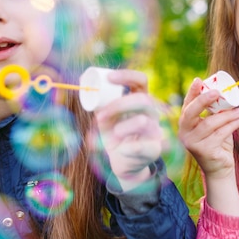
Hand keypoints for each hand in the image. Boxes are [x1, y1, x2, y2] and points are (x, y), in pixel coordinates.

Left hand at [94, 69, 164, 190]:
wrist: (122, 163)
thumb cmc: (114, 135)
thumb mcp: (105, 116)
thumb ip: (99, 101)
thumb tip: (82, 81)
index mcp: (141, 100)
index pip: (140, 81)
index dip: (126, 76)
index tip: (108, 78)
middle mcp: (152, 113)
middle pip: (142, 99)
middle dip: (118, 105)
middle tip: (100, 117)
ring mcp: (155, 130)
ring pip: (142, 121)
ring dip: (121, 128)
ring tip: (113, 136)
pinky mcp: (154, 149)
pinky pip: (140, 146)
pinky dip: (126, 148)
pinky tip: (122, 150)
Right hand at [178, 77, 238, 214]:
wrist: (219, 169)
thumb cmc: (217, 143)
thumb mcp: (214, 125)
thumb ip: (215, 112)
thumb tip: (225, 93)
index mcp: (185, 123)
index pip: (187, 104)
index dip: (192, 91)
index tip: (198, 80)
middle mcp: (184, 133)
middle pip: (191, 112)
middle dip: (204, 100)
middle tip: (218, 92)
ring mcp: (192, 143)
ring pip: (210, 123)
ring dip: (227, 115)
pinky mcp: (204, 151)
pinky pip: (220, 134)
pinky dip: (232, 125)